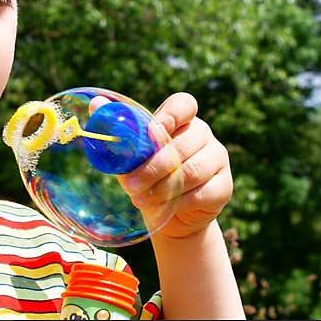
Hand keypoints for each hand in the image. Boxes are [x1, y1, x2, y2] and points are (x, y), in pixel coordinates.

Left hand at [117, 92, 233, 239]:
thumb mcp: (131, 156)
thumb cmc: (148, 178)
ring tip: (140, 198)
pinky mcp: (224, 186)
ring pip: (193, 170)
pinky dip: (180, 202)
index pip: (184, 104)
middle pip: (184, 143)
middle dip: (154, 166)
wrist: (171, 217)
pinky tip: (163, 207)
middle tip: (129, 184)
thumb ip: (118, 131)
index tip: (150, 132)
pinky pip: (203, 193)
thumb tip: (96, 103)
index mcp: (182, 120)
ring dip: (163, 187)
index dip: (169, 115)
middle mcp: (204, 135)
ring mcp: (218, 159)